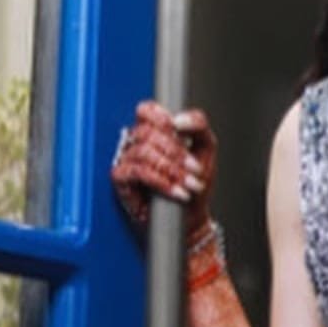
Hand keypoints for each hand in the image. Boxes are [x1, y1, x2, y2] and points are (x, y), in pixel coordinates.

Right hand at [111, 101, 216, 237]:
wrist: (190, 215)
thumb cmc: (194, 182)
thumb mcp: (205, 148)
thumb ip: (198, 125)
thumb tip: (179, 119)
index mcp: (155, 132)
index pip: (146, 111)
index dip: (161, 117)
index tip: (180, 132)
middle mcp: (138, 143)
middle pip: (147, 132)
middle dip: (177, 153)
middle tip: (195, 169)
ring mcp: (127, 160)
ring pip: (144, 152)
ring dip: (173, 170)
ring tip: (190, 184)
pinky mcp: (122, 179)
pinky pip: (138, 172)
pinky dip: (162, 182)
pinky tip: (177, 192)